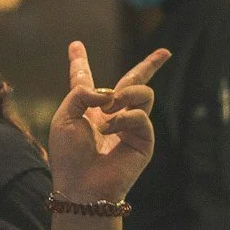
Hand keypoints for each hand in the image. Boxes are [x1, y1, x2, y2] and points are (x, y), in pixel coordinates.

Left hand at [47, 42, 169, 205]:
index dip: (80, 62)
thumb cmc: (68, 155)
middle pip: (133, 82)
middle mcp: (110, 114)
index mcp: (86, 109)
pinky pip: (140, 115)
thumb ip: (81, 92)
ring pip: (143, 92)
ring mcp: (130, 127)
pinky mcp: (143, 140)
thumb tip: (108, 91)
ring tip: (110, 107)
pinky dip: (123, 118)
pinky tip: (110, 128)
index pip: (86, 80)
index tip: (75, 45)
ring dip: (126, 94)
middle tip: (164, 52)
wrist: (81, 184)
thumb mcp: (64, 116)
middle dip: (150, 65)